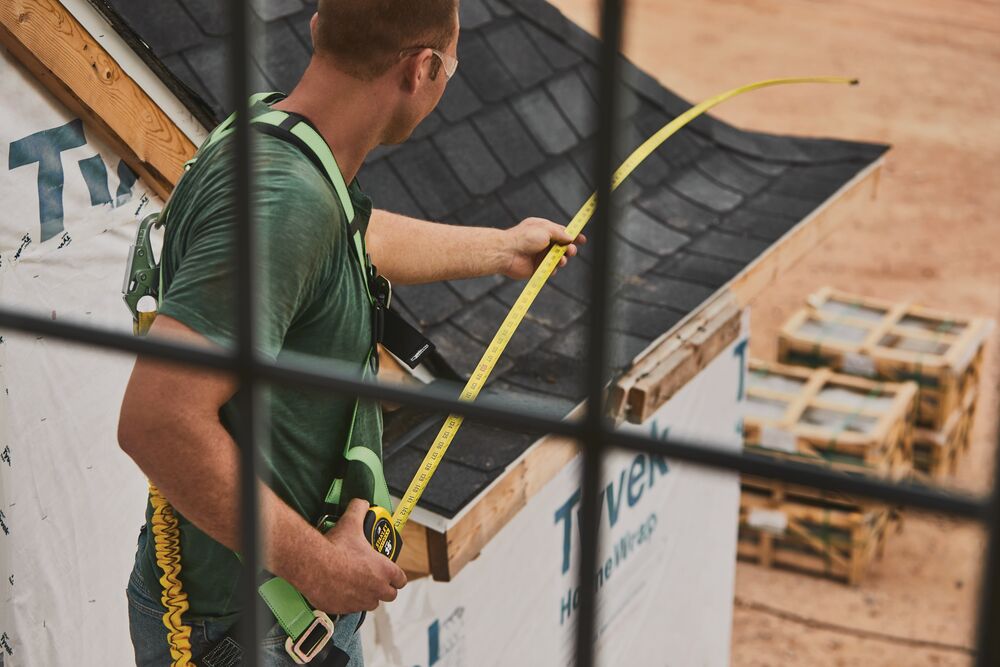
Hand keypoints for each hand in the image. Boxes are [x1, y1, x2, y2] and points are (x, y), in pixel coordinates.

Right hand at [299, 499, 406, 613]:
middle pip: (389, 595)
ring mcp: (360, 602)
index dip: (396, 576)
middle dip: (383, 588)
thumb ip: (360, 509)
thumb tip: (362, 502)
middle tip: (373, 579)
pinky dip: (348, 602)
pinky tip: (341, 591)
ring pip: (371, 604)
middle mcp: (376, 589)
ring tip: (358, 585)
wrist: (313, 564)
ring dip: (368, 596)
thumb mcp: (351, 522)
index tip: (390, 573)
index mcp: (384, 571)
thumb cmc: (335, 547)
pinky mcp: (344, 609)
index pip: (401, 580)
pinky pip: (351, 609)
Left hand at [503, 218, 586, 279]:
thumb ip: (560, 233)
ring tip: (561, 260)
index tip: (583, 240)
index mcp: (543, 230)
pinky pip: (550, 270)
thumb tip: (570, 237)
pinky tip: (551, 267)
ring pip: (558, 259)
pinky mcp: (536, 268)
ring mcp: (539, 255)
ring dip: (562, 260)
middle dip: (569, 249)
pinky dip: (553, 269)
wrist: (507, 252)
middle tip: (570, 251)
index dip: (573, 236)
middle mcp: (542, 242)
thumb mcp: (545, 229)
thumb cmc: (524, 237)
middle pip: (562, 247)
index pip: (562, 232)